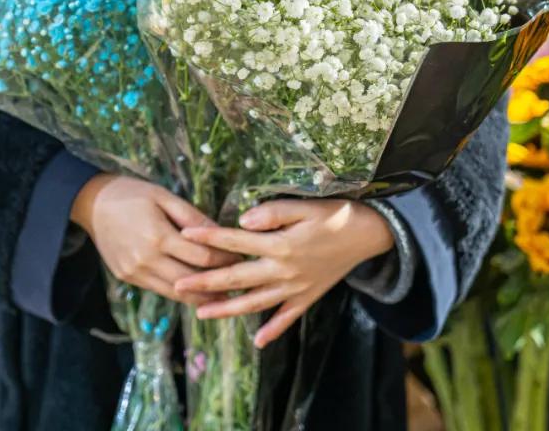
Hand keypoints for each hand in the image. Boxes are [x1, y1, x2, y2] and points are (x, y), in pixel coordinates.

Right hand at [70, 174, 239, 304]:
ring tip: (223, 296)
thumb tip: (221, 234)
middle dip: (217, 283)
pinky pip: (159, 289)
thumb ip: (192, 218)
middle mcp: (146, 259)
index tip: (242, 258)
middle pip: (191, 280)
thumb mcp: (164, 197)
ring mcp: (135, 272)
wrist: (92, 203)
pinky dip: (179, 292)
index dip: (225, 260)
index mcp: (158, 236)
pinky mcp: (128, 278)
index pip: (202, 256)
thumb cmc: (132, 193)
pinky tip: (195, 291)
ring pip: (175, 293)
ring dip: (200, 296)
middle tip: (240, 283)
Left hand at [175, 199, 394, 347]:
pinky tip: (258, 342)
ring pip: (255, 303)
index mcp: (280, 245)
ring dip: (227, 309)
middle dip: (205, 282)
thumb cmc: (336, 215)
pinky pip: (288, 317)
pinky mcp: (308, 297)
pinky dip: (273, 330)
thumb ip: (272, 213)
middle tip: (177, 284)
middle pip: (237, 278)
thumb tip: (242, 220)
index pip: (235, 242)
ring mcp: (295, 288)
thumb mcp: (306, 206)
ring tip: (200, 313)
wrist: (372, 234)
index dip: (209, 238)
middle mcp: (283, 271)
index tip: (184, 235)